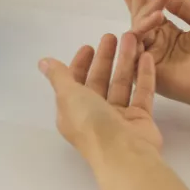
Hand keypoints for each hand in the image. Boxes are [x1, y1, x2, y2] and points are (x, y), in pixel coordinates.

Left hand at [40, 32, 161, 166]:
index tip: (89, 46)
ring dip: (125, 61)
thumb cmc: (90, 123)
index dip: (80, 63)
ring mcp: (119, 117)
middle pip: (99, 80)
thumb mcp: (68, 95)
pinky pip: (142, 92)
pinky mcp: (140, 118)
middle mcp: (94, 114)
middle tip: (112, 36)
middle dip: (105, 58)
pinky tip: (147, 55)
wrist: (124, 153)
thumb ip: (58, 76)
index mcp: (73, 111)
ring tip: (132, 39)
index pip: (75, 82)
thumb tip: (43, 62)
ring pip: (121, 83)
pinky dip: (143, 75)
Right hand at [113, 0, 189, 137]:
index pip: (150, 8)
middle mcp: (156, 42)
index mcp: (170, 33)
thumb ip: (183, 5)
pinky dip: (144, 27)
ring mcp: (148, 54)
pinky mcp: (142, 67)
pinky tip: (157, 18)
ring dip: (146, 11)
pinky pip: (136, 42)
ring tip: (160, 8)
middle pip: (137, 12)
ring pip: (137, 24)